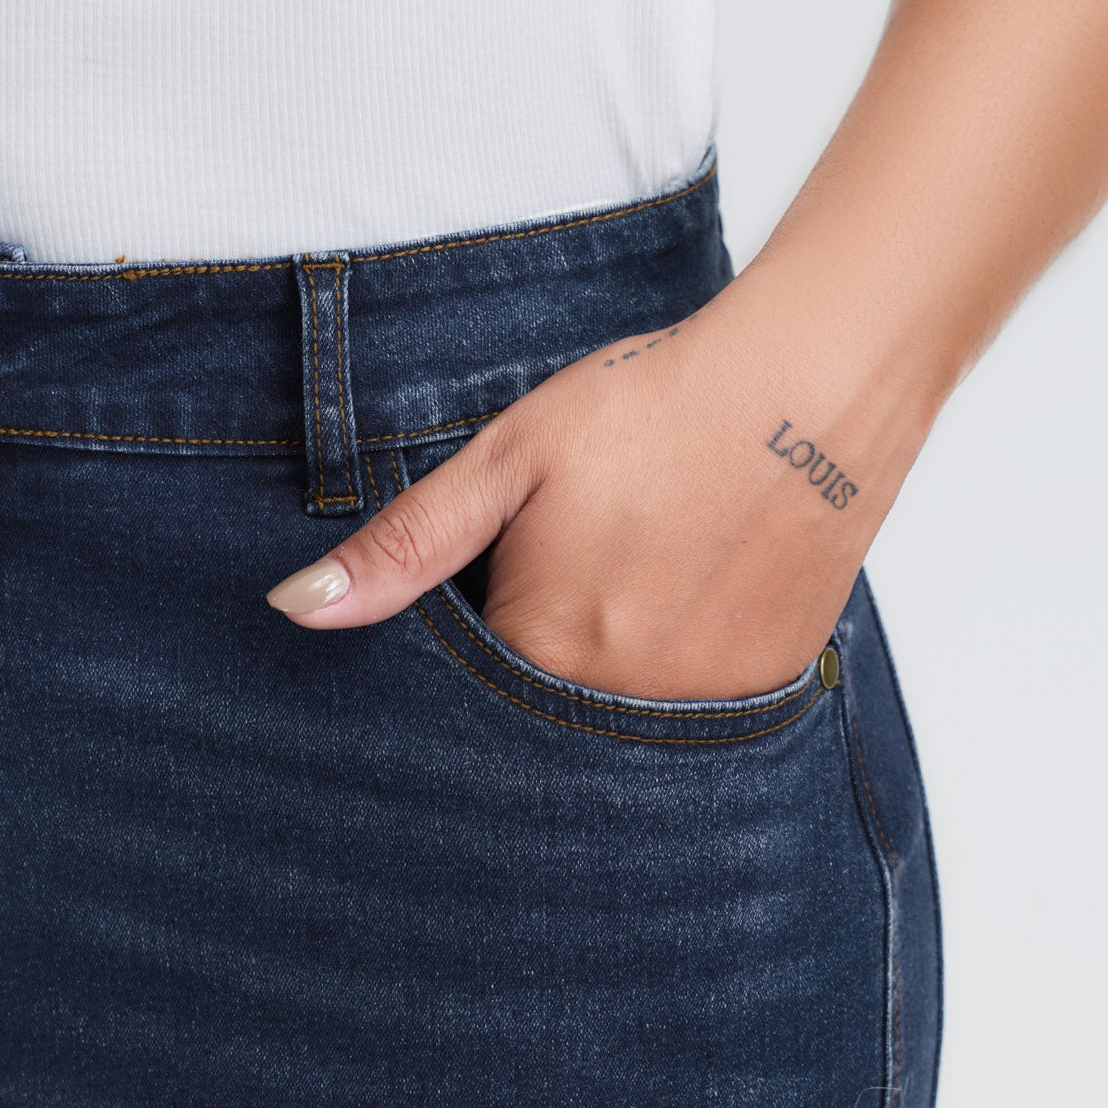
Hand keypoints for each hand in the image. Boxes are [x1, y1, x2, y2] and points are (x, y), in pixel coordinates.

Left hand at [266, 287, 916, 701]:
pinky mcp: (760, 694)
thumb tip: (294, 607)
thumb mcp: (507, 461)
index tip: (499, 588)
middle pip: (539, 720)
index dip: (469, 646)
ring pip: (614, 720)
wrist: (813, 386)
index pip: (462, 699)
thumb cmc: (650, 411)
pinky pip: (690, 716)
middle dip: (535, 668)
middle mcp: (614, 704)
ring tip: (637, 578)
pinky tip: (689, 595)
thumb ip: (404, 546)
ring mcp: (695, 709)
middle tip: (580, 572)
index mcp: (537, 649)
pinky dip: (674, 672)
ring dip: (605, 674)